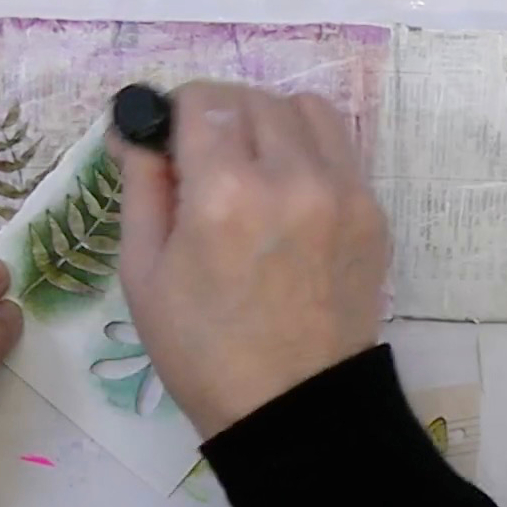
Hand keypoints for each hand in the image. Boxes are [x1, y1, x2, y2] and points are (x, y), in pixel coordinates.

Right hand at [112, 82, 389, 438]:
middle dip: (217, 113)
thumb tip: (134, 127)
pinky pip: (338, 143)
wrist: (295, 408)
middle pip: (251, 97)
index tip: (169, 135)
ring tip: (251, 163)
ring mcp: (342, 190)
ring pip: (302, 106)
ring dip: (267, 120)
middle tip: (203, 156)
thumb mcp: (143, 271)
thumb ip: (140, 184)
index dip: (176, 108)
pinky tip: (288, 186)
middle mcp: (291, 177)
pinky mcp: (372, 208)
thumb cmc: (202, 348)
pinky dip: (306, 145)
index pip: (203, 100)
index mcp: (224, 194)